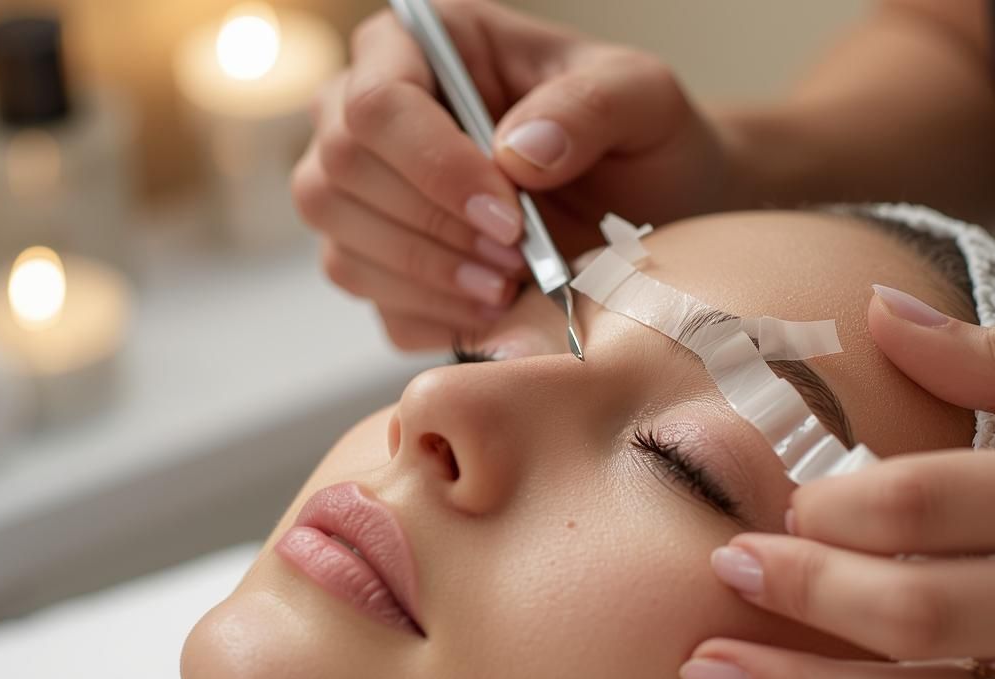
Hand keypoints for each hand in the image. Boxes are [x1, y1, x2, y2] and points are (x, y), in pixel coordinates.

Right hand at [293, 0, 734, 348]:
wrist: (656, 213)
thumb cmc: (642, 139)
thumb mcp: (643, 100)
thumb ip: (589, 105)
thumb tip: (515, 150)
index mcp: (428, 44)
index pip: (378, 102)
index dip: (433, 167)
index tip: (510, 216)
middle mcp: (375, 112)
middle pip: (339, 172)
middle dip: (432, 231)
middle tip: (518, 260)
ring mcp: (367, 194)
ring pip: (341, 245)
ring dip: (427, 280)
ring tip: (510, 288)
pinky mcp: (383, 264)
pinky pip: (375, 304)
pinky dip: (435, 318)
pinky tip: (497, 311)